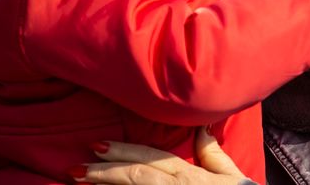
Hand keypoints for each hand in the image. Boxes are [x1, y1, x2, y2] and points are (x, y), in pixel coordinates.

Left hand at [73, 130, 246, 184]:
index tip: (97, 146)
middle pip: (139, 175)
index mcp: (190, 176)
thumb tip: (201, 130)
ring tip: (80, 180)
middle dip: (106, 171)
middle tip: (76, 168)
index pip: (152, 159)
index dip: (124, 151)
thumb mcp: (232, 178)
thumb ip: (214, 155)